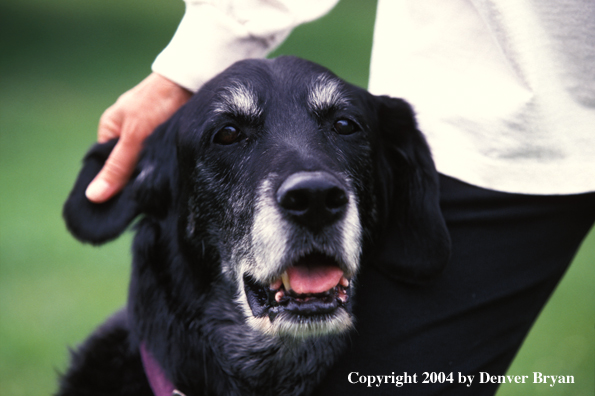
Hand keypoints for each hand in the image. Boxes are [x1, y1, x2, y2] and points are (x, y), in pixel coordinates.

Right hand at [85, 73, 191, 202]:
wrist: (191, 80)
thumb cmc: (157, 102)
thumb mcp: (134, 137)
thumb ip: (118, 167)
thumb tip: (93, 196)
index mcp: (110, 130)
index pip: (105, 167)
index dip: (113, 185)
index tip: (122, 204)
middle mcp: (127, 133)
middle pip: (126, 167)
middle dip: (135, 180)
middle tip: (145, 197)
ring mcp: (147, 135)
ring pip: (146, 163)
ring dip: (152, 173)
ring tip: (158, 190)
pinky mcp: (167, 137)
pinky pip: (161, 158)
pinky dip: (164, 166)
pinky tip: (170, 177)